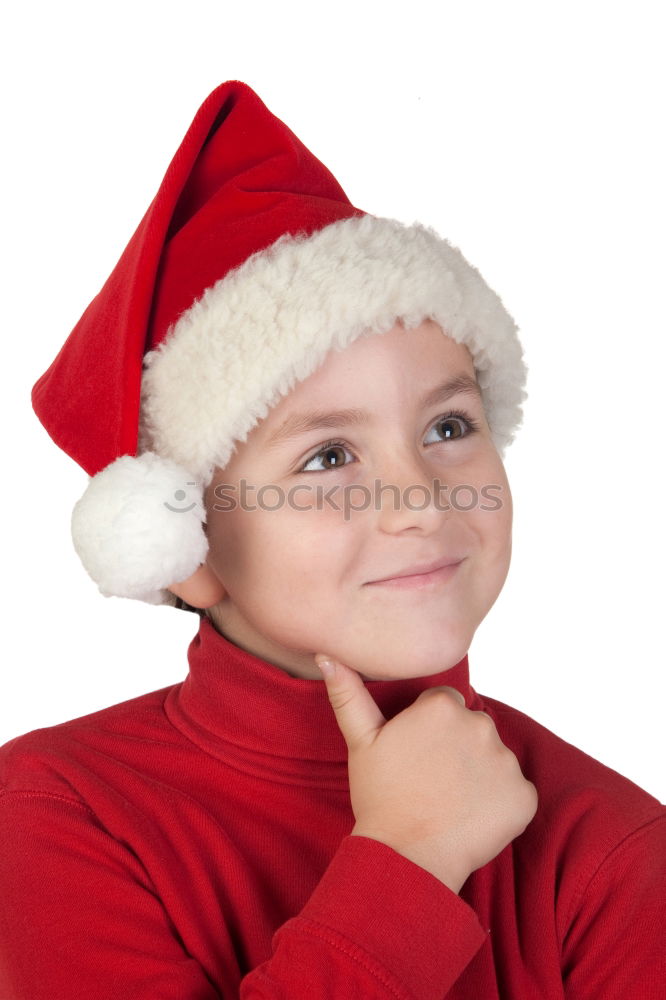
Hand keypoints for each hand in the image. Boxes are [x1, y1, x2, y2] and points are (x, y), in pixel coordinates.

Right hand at [315, 654, 537, 893]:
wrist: (407, 857)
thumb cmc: (380, 798)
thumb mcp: (361, 742)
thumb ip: (349, 694)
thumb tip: (327, 657)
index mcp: (442, 707)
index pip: (445, 705)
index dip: (429, 731)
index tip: (417, 756)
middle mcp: (480, 725)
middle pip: (473, 728)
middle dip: (457, 749)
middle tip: (431, 780)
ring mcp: (506, 761)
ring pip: (494, 759)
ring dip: (480, 775)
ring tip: (450, 801)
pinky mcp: (523, 796)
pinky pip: (515, 792)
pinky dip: (500, 804)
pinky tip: (473, 818)